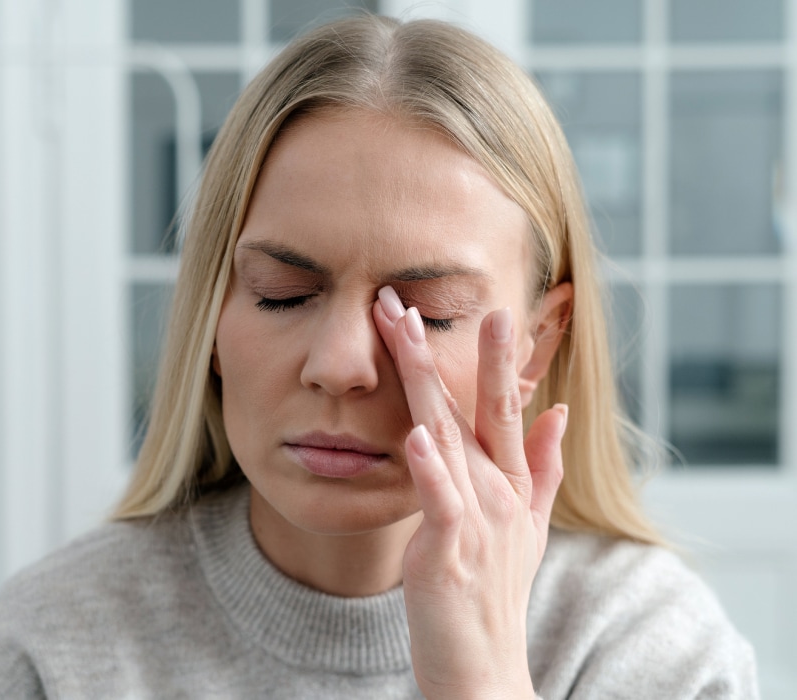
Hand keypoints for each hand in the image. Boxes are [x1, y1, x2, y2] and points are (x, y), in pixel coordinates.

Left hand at [373, 286, 567, 699]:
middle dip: (455, 347)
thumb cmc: (494, 592)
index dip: (489, 356)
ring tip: (407, 330)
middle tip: (424, 294)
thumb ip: (543, 467)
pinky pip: (441, 503)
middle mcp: (498, 491)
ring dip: (428, 382)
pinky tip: (416, 435)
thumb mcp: (527, 525)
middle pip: (475, 406)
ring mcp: (478, 519)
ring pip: (449, 436)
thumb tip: (560, 412)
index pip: (499, 405)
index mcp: (510, 481)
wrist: (485, 667)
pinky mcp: (451, 552)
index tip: (479, 305)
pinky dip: (429, 469)